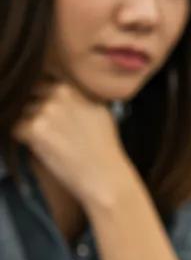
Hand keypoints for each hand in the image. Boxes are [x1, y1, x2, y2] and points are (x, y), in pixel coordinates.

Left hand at [11, 79, 132, 211]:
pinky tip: (44, 149)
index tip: (47, 113)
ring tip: (51, 143)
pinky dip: (25, 141)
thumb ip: (77, 97)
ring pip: (22, 114)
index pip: (41, 84)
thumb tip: (58, 90)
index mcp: (72, 88)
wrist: (104, 175)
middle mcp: (58, 94)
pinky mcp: (34, 129)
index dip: (41, 99)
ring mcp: (45, 111)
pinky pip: (16, 130)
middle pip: (29, 98)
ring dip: (29, 127)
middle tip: (49, 132)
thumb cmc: (105, 148)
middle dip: (33, 112)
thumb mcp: (99, 112)